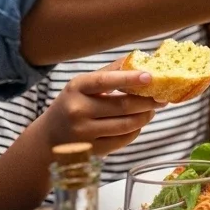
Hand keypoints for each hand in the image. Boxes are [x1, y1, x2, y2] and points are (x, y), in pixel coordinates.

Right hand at [37, 58, 165, 156]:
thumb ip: (110, 73)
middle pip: (123, 106)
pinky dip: (136, 130)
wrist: (48, 138)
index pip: (106, 81)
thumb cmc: (72, 104)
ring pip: (127, 125)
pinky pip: (123, 140)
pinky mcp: (92, 150)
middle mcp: (78, 110)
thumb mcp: (83, 85)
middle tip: (161, 97)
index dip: (129, 78)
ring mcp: (84, 133)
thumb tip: (139, 59)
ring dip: (145, 116)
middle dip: (148, 101)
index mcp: (77, 88)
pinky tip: (138, 123)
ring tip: (151, 110)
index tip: (149, 76)